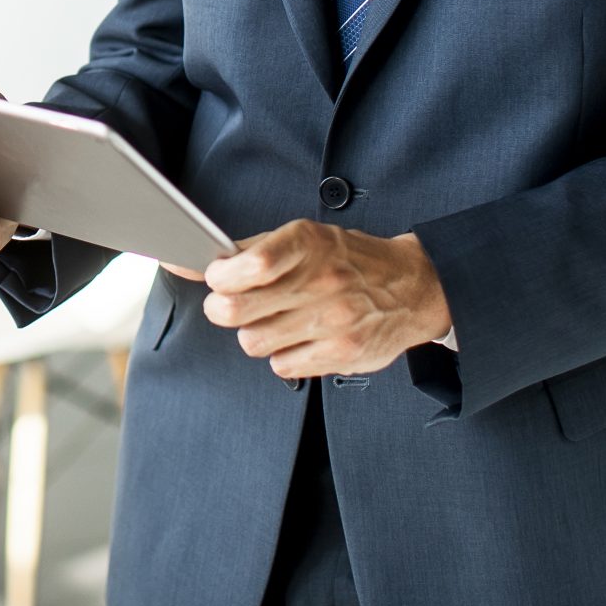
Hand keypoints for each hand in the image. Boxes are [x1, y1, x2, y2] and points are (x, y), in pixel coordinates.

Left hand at [194, 222, 451, 378]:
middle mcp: (322, 280)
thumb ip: (248, 252)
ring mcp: (334, 320)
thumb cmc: (348, 261)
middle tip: (230, 304)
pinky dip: (282, 356)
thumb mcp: (305, 239)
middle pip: (235, 310)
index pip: (251, 262)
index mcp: (307, 243)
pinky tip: (299, 338)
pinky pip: (281, 366)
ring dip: (256, 333)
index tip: (216, 276)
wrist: (415, 287)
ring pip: (252, 342)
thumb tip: (190, 266)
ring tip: (276, 320)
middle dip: (222, 309)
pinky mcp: (343, 354)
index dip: (220, 275)